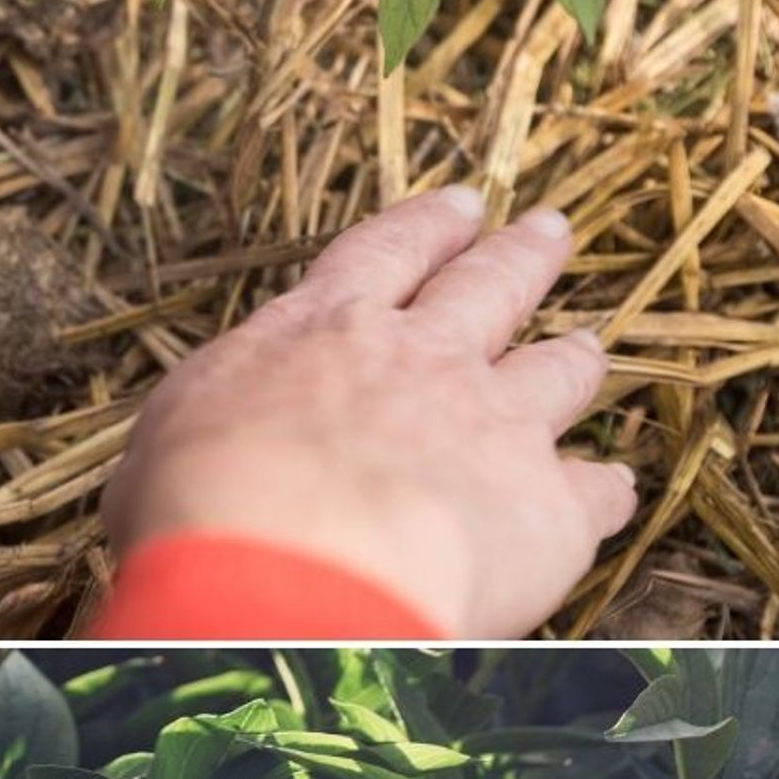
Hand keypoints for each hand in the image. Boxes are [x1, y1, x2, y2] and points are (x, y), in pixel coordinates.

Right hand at [99, 186, 636, 638]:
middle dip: (519, 254)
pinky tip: (612, 486)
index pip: (384, 252)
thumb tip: (171, 458)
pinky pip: (597, 488)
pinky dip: (605, 486)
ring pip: (555, 371)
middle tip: (548, 229)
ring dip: (574, 356)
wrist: (287, 575)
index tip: (460, 203)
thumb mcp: (167, 440)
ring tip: (588, 345)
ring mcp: (493, 423)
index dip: (427, 225)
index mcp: (322, 327)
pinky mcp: (547, 506)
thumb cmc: (201, 504)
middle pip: (487, 286)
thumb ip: (200, 428)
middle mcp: (419, 356)